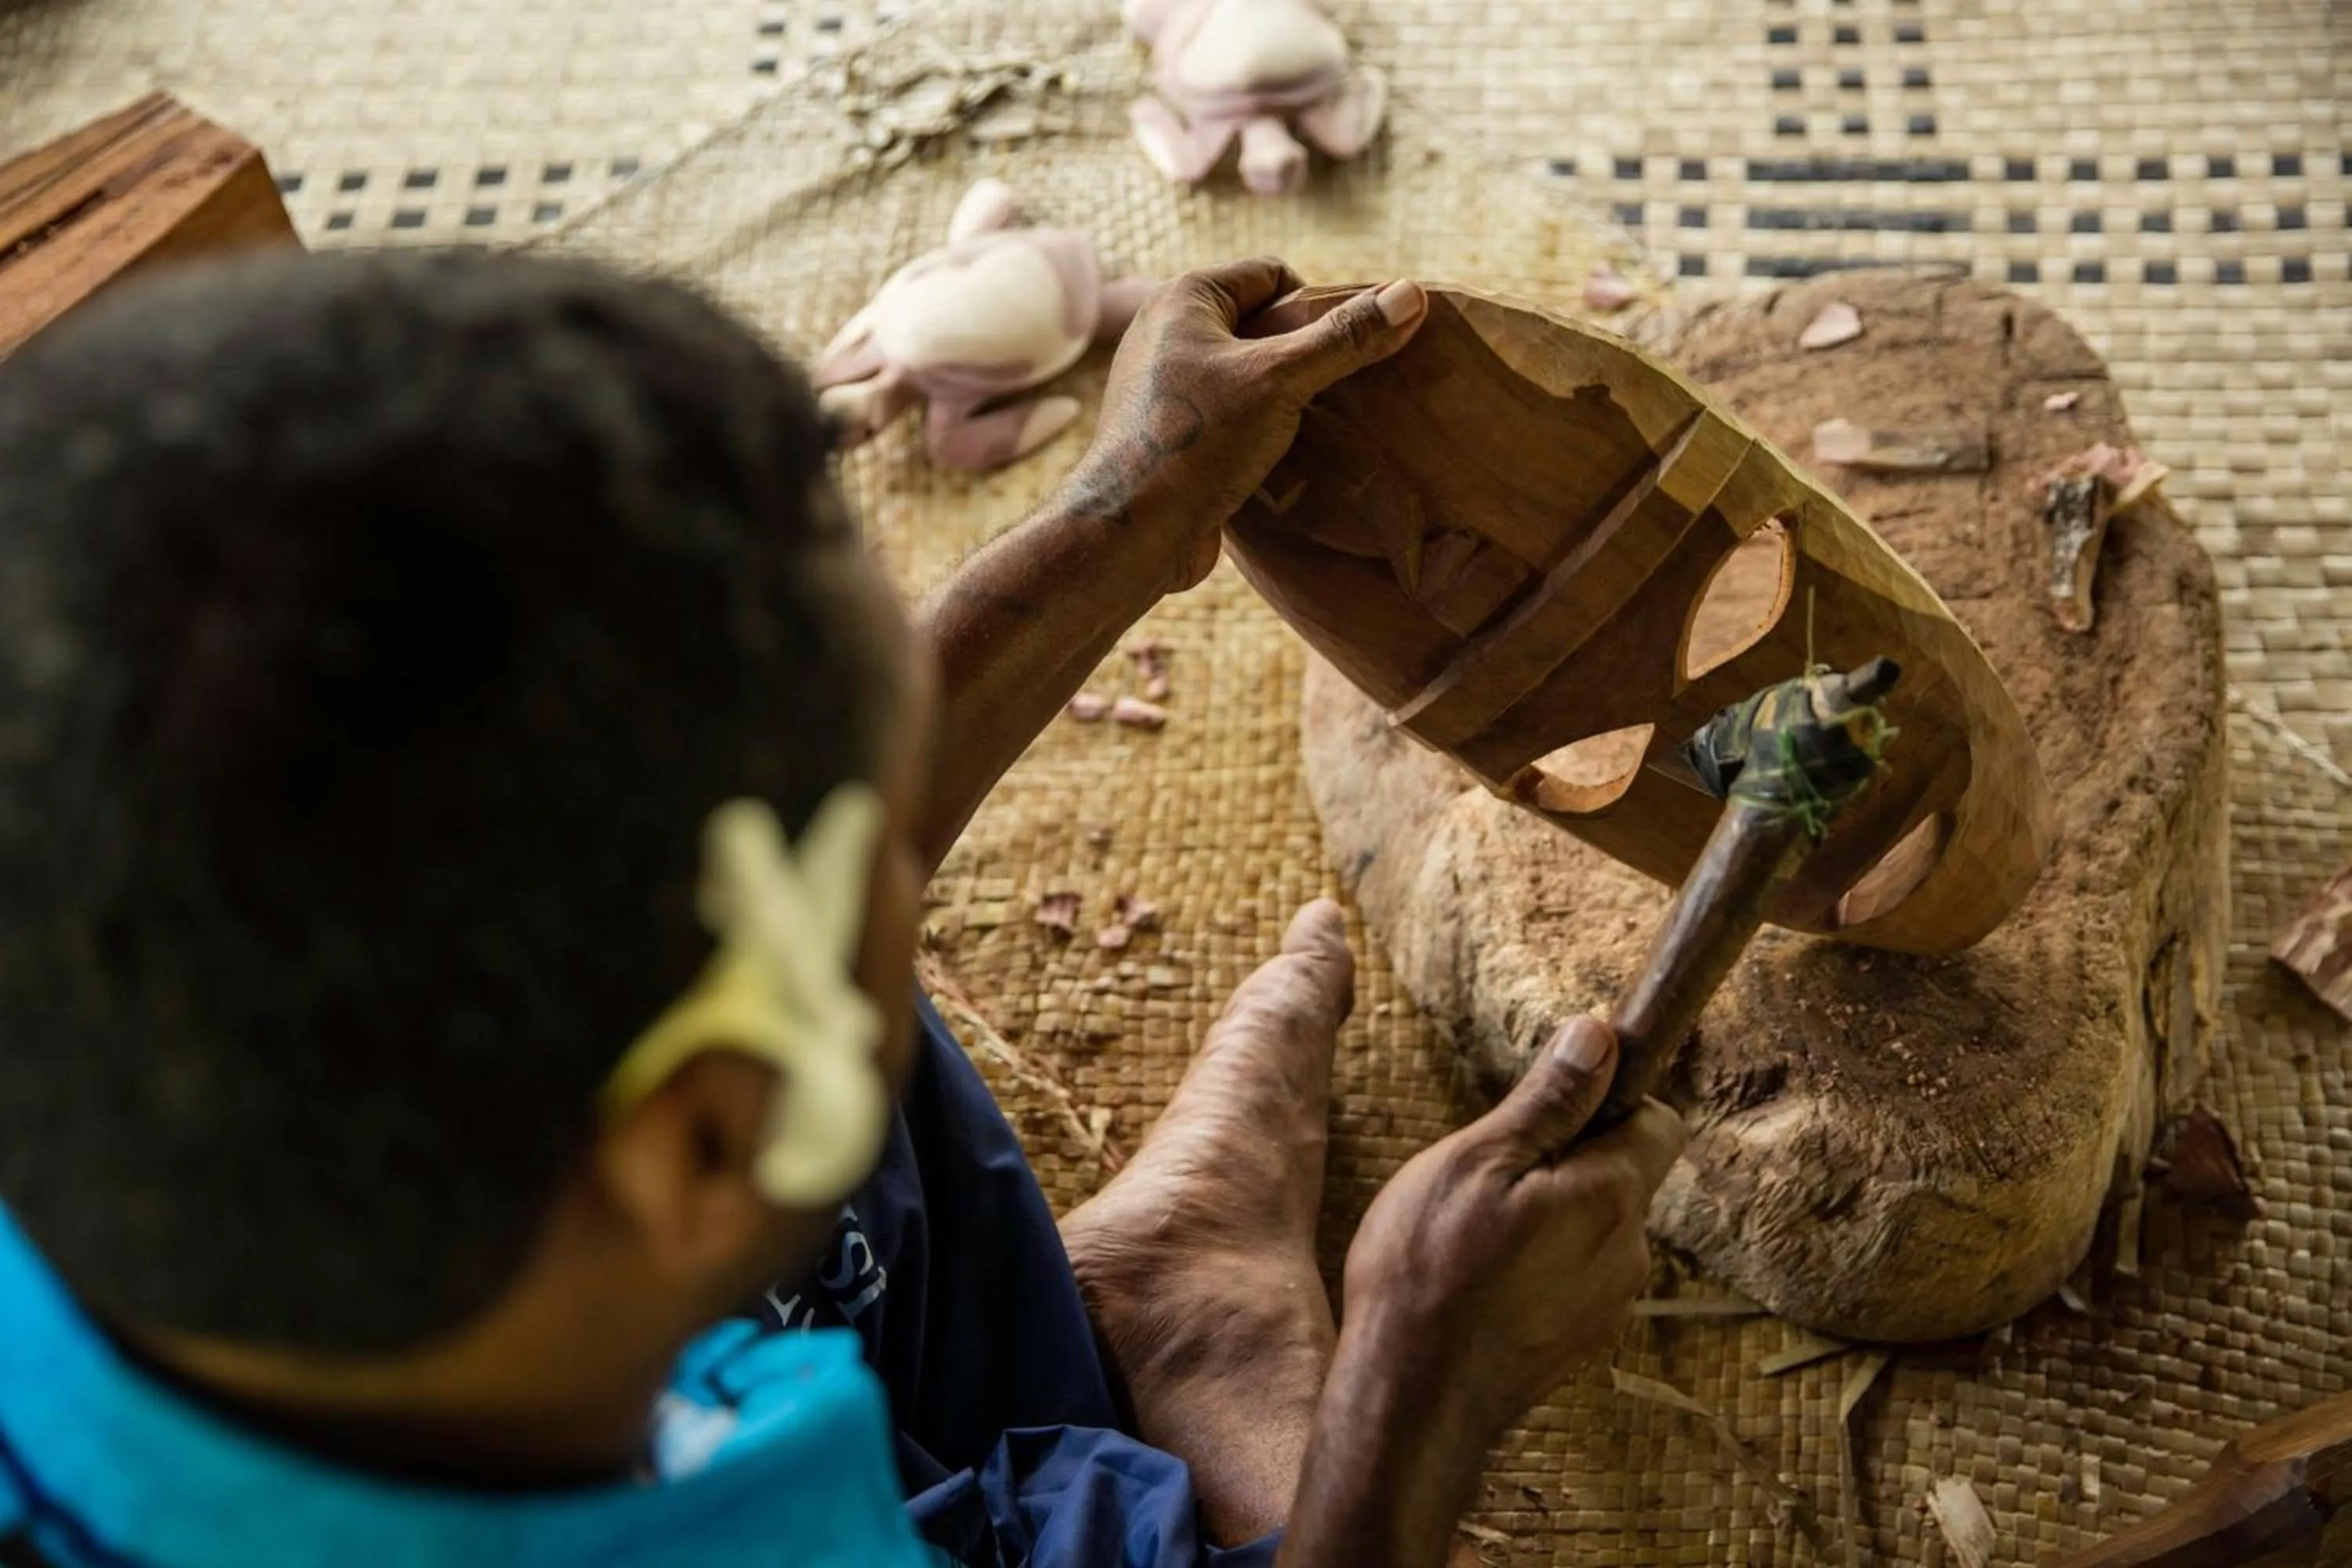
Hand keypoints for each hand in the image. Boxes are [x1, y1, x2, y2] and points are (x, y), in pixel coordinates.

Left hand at [1063, 259, 1427, 590]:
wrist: (1132, 531)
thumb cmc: (1198, 440)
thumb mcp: (1281, 380)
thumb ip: (1345, 339)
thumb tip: (1413, 294)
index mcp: (1185, 298)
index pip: (1272, 274)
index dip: (1313, 307)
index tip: (1338, 353)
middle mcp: (1168, 332)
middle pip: (1262, 325)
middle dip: (1305, 354)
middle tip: (1338, 392)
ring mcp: (1167, 386)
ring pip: (1250, 375)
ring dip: (1288, 398)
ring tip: (1318, 428)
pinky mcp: (1174, 433)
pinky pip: (1232, 415)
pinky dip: (1262, 429)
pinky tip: (1288, 458)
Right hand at [1338, 1017, 1685, 1434]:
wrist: (1412, 1404)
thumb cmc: (1430, 1273)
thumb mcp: (1477, 1162)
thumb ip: (1549, 1100)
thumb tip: (1599, 1035)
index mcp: (1612, 1195)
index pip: (1659, 1118)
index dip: (1611, 1097)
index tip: (1549, 1102)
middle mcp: (1629, 1250)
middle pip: (1620, 1172)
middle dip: (1565, 1158)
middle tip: (1485, 1175)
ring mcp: (1607, 1304)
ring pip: (1591, 1225)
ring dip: (1547, 1214)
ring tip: (1471, 1234)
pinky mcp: (1579, 1341)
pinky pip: (1571, 1275)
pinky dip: (1536, 1266)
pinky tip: (1477, 1281)